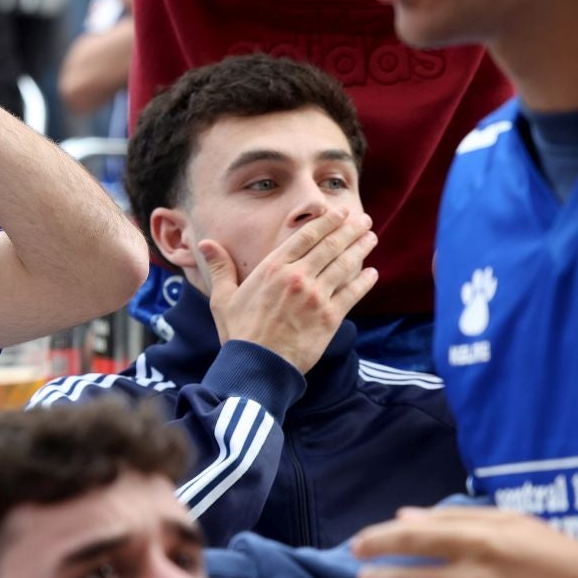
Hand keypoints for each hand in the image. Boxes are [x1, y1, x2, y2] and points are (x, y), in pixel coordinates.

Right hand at [195, 209, 377, 373]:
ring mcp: (316, 297)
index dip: (326, 222)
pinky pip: (351, 294)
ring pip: (344, 266)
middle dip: (349, 230)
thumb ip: (220, 267)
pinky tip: (372, 273)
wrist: (257, 365)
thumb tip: (205, 243)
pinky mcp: (329, 318)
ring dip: (360, 249)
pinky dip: (363, 281)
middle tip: (363, 219)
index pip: (306, 237)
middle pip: (330, 246)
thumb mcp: (222, 297)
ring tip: (371, 236)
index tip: (339, 212)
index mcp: (273, 268)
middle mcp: (297, 277)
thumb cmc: (238, 332)